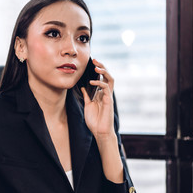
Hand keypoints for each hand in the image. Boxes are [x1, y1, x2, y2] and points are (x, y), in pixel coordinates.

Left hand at [81, 59, 122, 182]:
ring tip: (96, 67)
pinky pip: (106, 88)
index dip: (98, 69)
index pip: (101, 78)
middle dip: (102, 67)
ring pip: (110, 79)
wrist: (99, 132)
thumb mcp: (87, 105)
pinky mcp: (109, 101)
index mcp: (100, 93)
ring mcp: (108, 96)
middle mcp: (105, 93)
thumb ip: (87, 96)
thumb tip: (82, 87)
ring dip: (104, 72)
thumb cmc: (94, 120)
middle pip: (107, 76)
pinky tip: (92, 82)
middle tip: (95, 60)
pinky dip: (100, 83)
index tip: (91, 63)